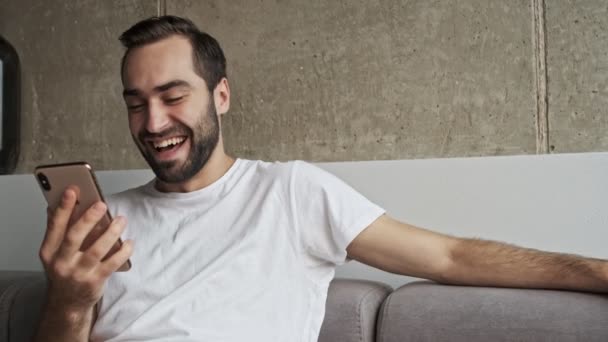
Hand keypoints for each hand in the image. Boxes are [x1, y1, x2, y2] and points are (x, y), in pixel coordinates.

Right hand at [39, 186, 132, 312]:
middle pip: (75, 237)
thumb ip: (59, 231)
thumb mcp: (55, 253)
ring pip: (96, 249)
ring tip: (121, 219)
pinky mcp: (95, 281)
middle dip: (88, 218)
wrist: (67, 304)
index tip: (72, 190)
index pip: (55, 226)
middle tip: (101, 204)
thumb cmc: (65, 271)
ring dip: (111, 232)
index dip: (63, 208)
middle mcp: (61, 263)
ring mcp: (78, 273)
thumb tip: (59, 203)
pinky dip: (123, 251)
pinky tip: (129, 242)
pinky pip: (112, 263)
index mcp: (49, 251)